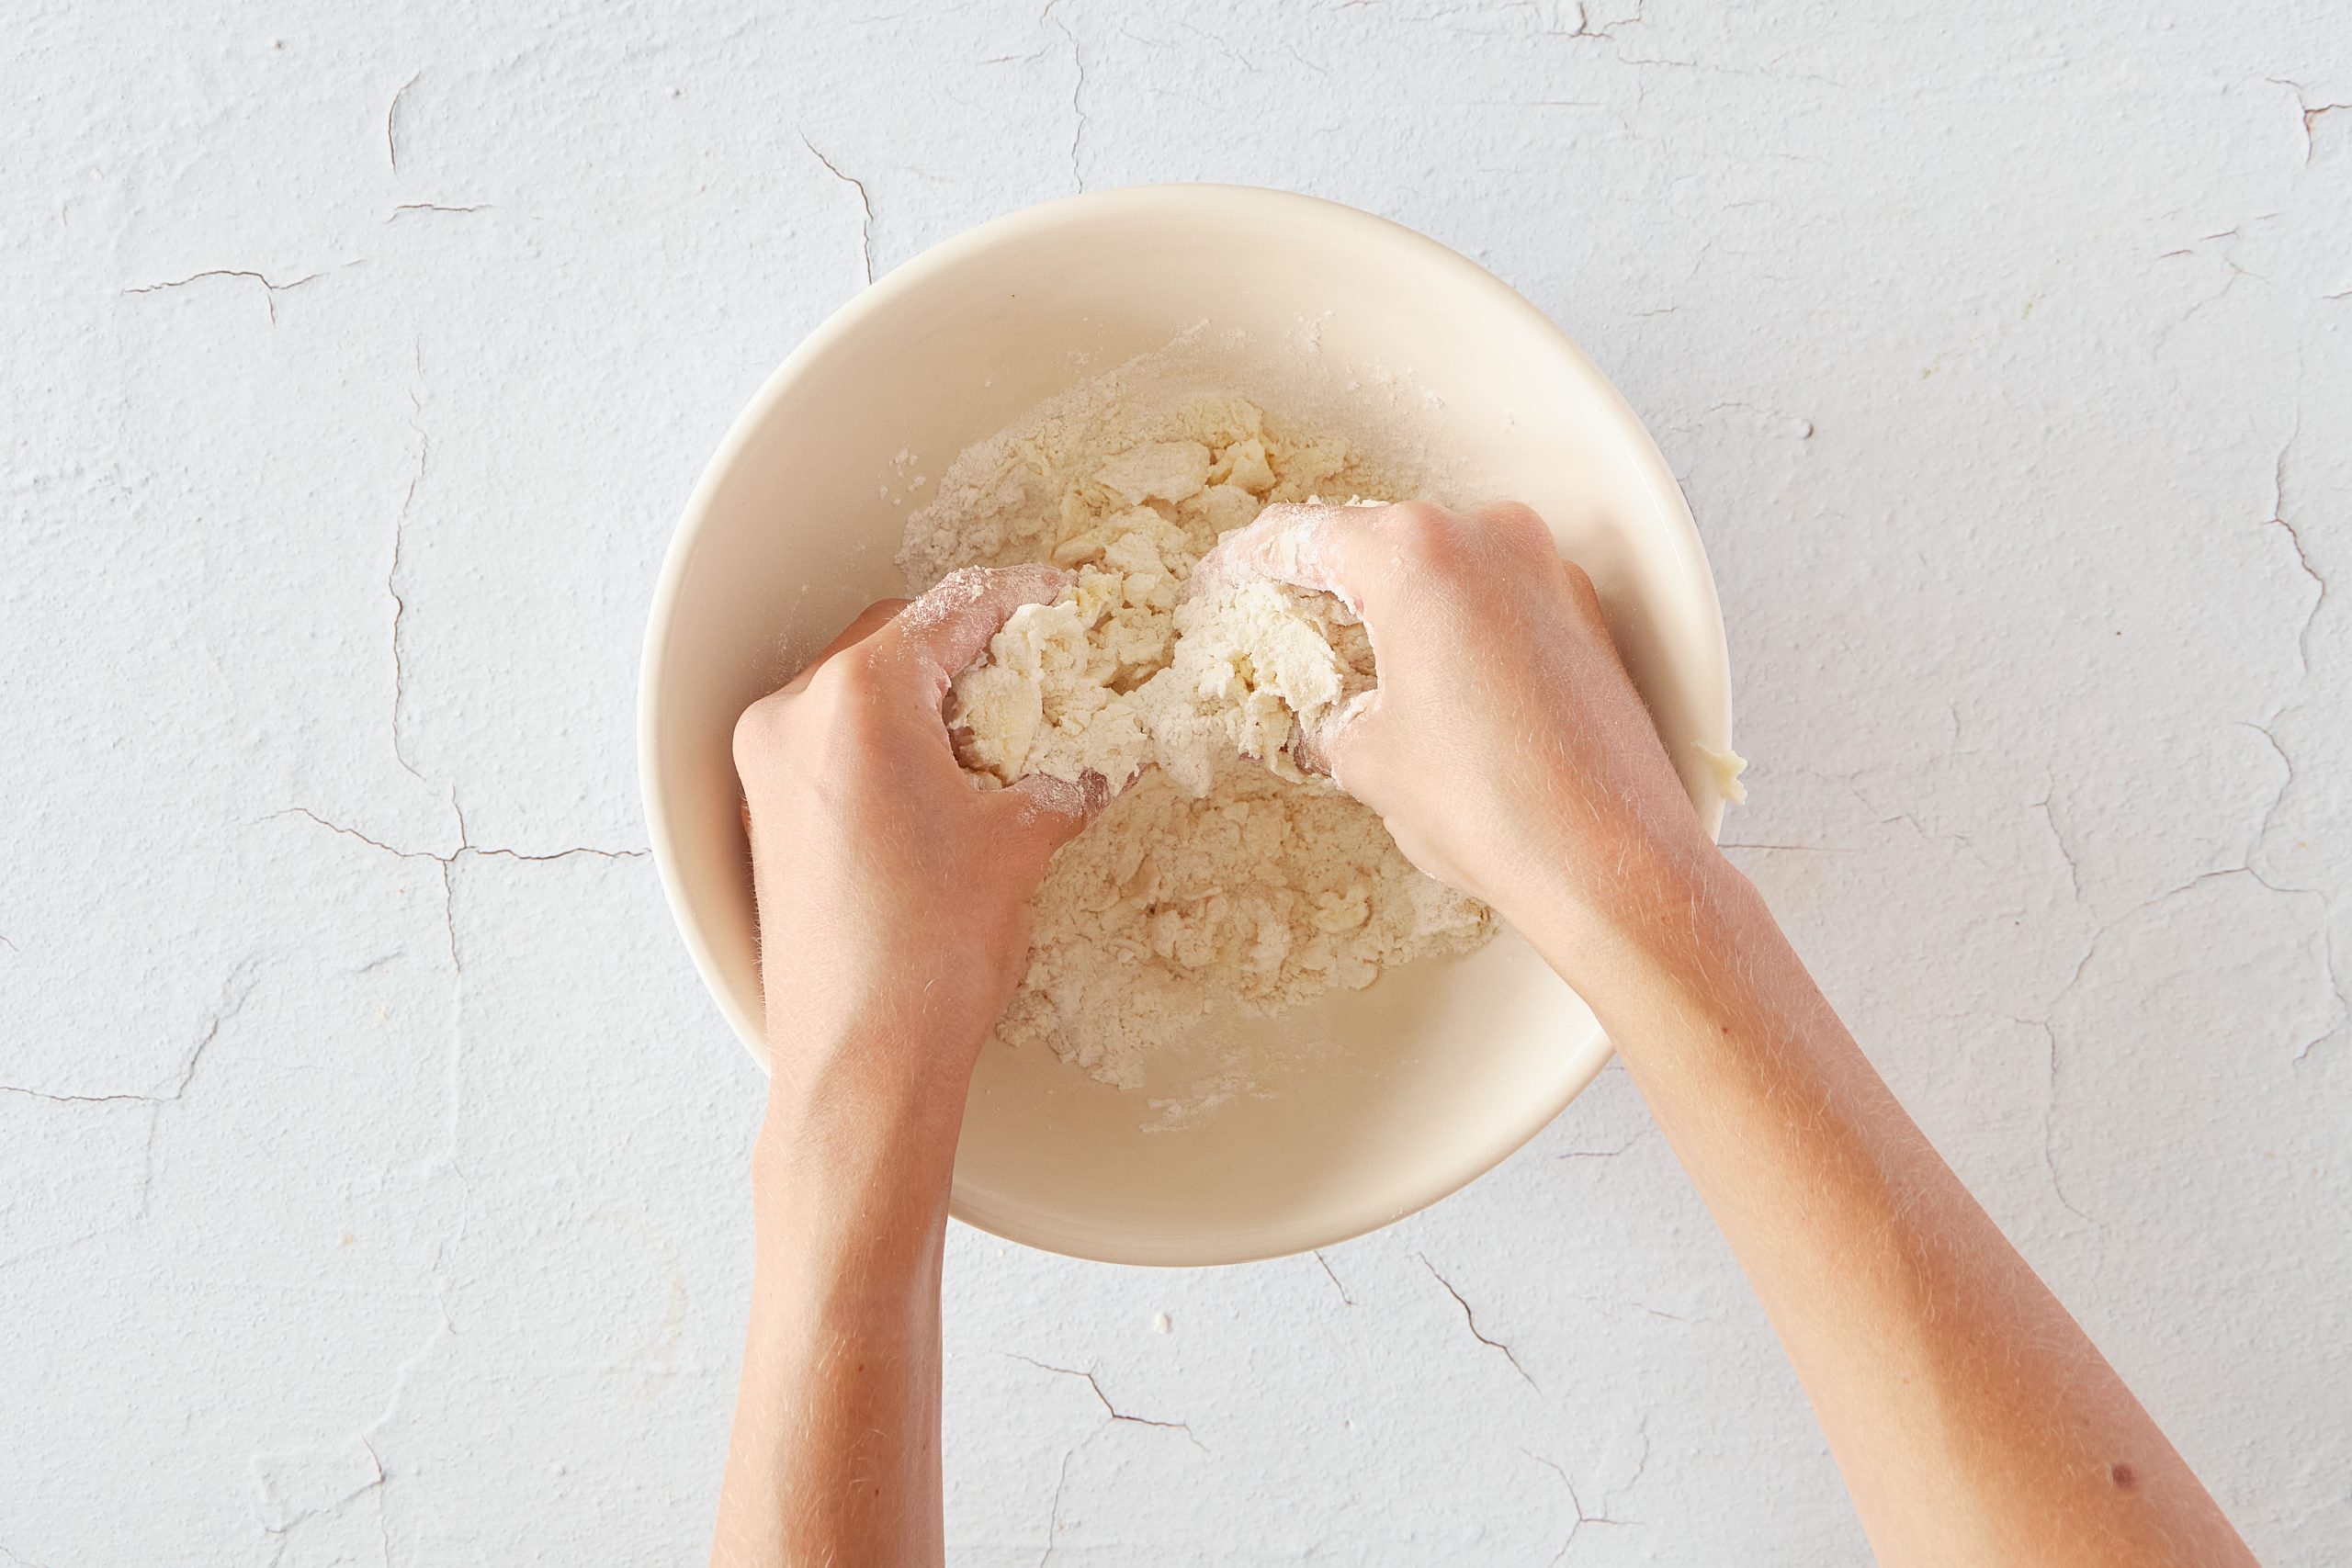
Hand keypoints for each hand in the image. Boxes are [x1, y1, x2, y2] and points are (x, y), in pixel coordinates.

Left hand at [731, 565, 1098, 1117]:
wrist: (861, 1063)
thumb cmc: (931, 954)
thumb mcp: (1022, 844)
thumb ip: (1065, 774)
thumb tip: (1101, 754)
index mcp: (857, 699)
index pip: (953, 611)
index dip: (1022, 601)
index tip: (1065, 603)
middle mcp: (794, 716)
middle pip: (897, 640)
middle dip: (972, 650)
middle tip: (1042, 673)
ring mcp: (767, 769)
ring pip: (858, 692)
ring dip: (927, 699)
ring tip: (1000, 738)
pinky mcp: (764, 817)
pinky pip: (831, 745)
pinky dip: (888, 744)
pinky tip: (945, 787)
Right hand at [1196, 501, 1710, 948]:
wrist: (1610, 862)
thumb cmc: (1489, 806)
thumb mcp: (1368, 761)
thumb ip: (1326, 718)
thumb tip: (1317, 720)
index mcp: (1418, 555)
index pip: (1305, 537)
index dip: (1246, 564)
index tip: (1217, 584)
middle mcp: (1489, 537)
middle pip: (1378, 541)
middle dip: (1321, 580)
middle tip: (1273, 618)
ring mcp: (1546, 570)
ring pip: (1442, 566)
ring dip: (1390, 602)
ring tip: (1345, 655)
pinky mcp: (1583, 614)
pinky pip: (1493, 597)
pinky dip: (1449, 624)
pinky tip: (1425, 678)